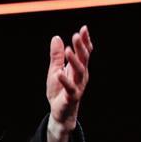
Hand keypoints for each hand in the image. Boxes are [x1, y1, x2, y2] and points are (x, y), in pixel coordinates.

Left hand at [46, 25, 92, 141]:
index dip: (85, 41)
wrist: (59, 113)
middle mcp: (82, 76)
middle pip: (84, 59)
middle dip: (81, 47)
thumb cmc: (59, 91)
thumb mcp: (55, 70)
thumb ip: (56, 56)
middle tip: (77, 35)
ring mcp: (78, 86)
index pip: (85, 53)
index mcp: (79, 69)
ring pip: (79, 72)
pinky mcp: (71, 97)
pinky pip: (70, 88)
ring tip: (67, 50)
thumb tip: (56, 38)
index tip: (84, 28)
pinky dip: (65, 80)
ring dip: (74, 61)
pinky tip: (59, 73)